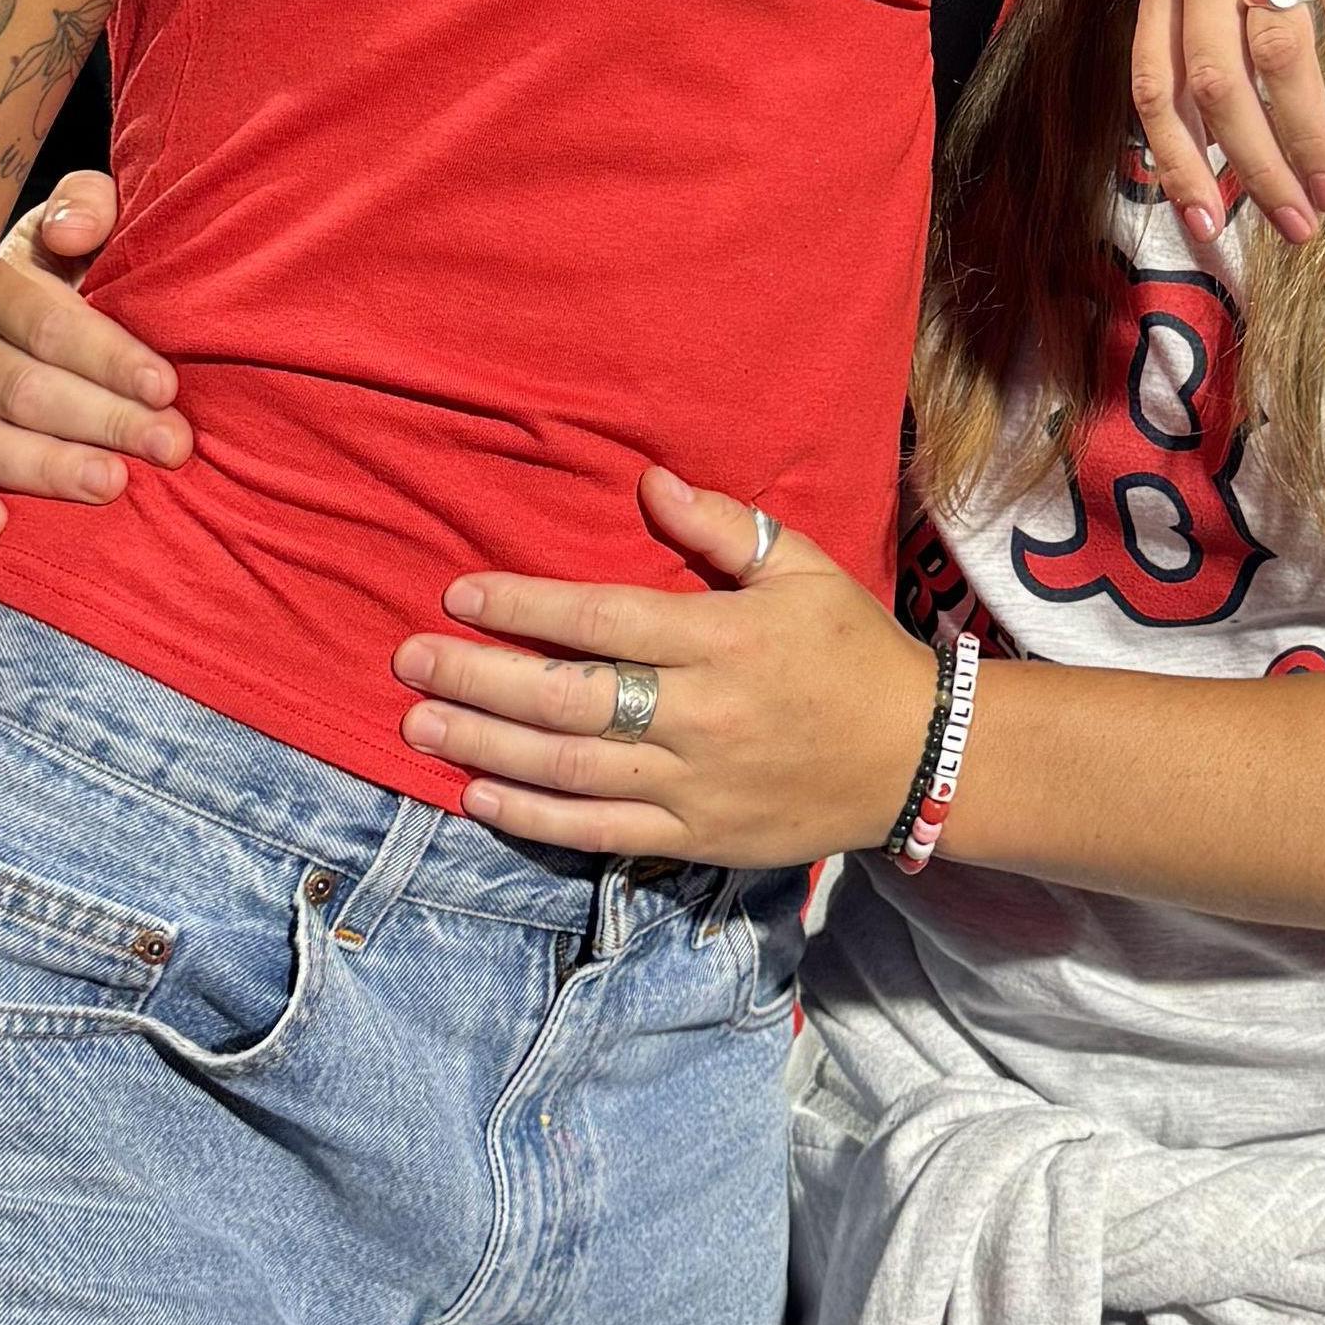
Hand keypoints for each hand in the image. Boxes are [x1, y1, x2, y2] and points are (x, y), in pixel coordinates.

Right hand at [0, 174, 190, 538]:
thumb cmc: (54, 262)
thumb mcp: (66, 222)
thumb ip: (84, 205)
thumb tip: (75, 232)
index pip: (47, 321)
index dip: (106, 354)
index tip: (165, 385)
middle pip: (22, 386)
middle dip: (101, 417)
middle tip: (168, 444)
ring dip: (44, 466)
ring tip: (110, 486)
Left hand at [393, 464, 936, 865]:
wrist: (917, 755)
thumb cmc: (852, 648)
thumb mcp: (803, 568)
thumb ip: (722, 528)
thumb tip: (647, 484)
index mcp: (722, 638)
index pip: (603, 619)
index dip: (525, 605)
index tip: (460, 593)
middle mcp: (700, 714)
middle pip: (568, 698)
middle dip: (477, 678)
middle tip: (407, 664)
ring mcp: (694, 785)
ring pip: (570, 768)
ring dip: (485, 747)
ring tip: (418, 726)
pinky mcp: (697, 840)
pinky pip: (600, 833)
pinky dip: (534, 817)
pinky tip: (479, 794)